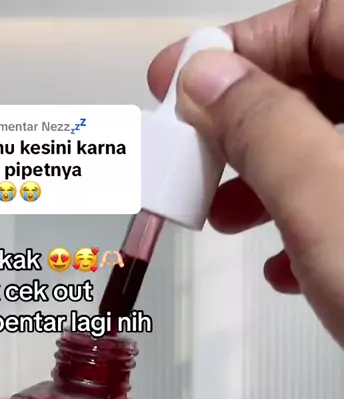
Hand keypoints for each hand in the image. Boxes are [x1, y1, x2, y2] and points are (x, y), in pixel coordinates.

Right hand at [149, 0, 343, 344]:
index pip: (318, 21)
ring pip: (328, 150)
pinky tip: (283, 265)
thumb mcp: (322, 201)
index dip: (240, 43)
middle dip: (245, 124)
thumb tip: (209, 79)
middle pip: (319, 87)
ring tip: (224, 218)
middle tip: (193, 152)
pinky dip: (305, 226)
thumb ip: (264, 128)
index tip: (179, 77)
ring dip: (265, 181)